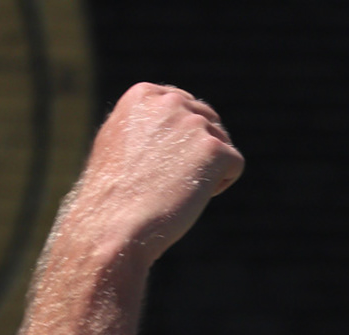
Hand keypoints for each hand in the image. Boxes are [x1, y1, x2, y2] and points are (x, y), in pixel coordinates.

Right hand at [58, 82, 243, 264]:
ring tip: (177, 192)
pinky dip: (221, 185)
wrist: (115, 225)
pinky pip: (235, 164)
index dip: (181, 140)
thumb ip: (143, 124)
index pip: (184, 106)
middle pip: (208, 121)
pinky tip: (192, 198)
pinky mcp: (214, 150)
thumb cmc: (113, 196)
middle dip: (198, 153)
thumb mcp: (117, 144)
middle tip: (171, 183)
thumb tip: (165, 125)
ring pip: (222, 144)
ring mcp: (194, 123)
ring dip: (208, 171)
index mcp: (144, 94)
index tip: (162, 166)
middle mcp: (170, 101)